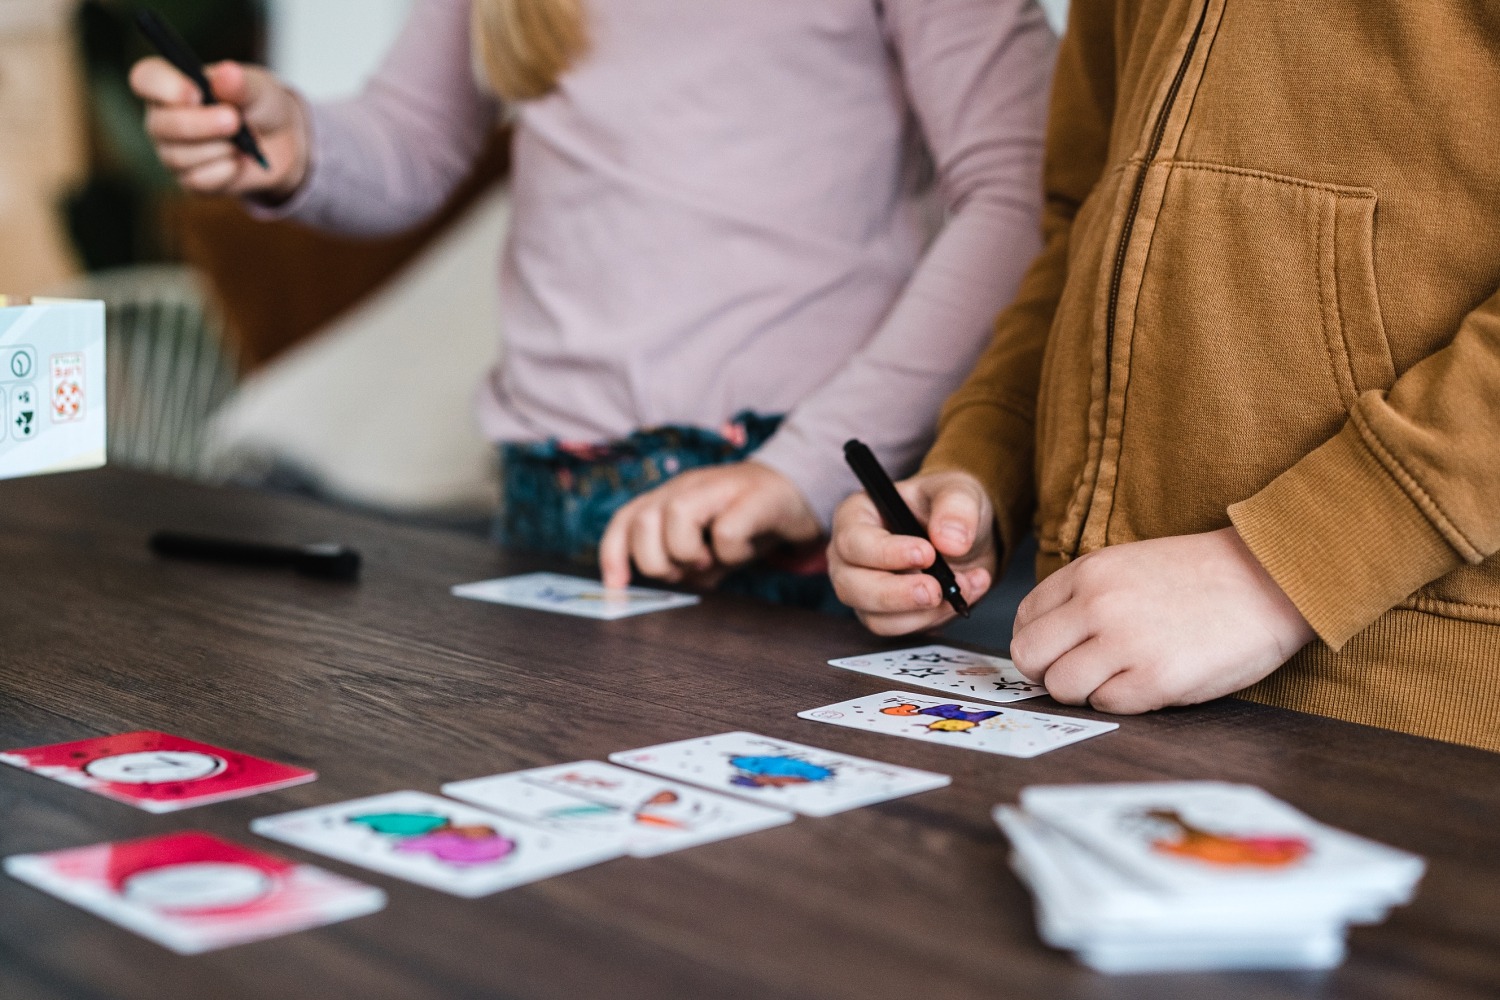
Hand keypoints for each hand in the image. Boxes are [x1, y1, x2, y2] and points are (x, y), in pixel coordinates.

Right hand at [129, 56, 308, 198]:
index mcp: (170, 84)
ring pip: (179, 156)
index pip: (145, 78)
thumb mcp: (258, 88)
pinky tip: (239, 162)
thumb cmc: (260, 105)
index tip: (196, 93)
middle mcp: (162, 117)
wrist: (280, 142)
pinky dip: (225, 172)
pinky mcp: (190, 179)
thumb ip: (242, 83)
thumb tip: (228, 74)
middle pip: (160, 124)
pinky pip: (198, 180)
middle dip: (200, 124)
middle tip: (234, 121)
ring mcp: (172, 151)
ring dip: (218, 149)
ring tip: (241, 142)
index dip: (164, 86)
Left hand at [598, 461, 820, 587]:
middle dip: (657, 561)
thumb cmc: (746, 523)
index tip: (618, 589)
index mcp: (670, 498)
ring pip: (676, 516)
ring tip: (712, 560)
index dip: (614, 555)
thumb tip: (656, 596)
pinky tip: (745, 550)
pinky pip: (726, 531)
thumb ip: (681, 565)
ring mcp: (719, 487)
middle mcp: (687, 487)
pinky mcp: (754, 497)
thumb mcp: (706, 547)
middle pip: (643, 520)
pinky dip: (731, 553)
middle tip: (687, 571)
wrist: (800, 492)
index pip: (625, 520)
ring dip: (688, 552)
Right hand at [828, 470, 996, 634]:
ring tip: (965, 587)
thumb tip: (950, 540)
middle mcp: (850, 557)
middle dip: (896, 594)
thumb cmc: (947, 508)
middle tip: (935, 590)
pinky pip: (902, 629)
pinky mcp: (885, 615)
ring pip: (876, 617)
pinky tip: (962, 597)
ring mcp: (864, 590)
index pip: (854, 541)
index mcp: (856, 516)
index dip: (887, 553)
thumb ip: (957, 507)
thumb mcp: (959, 492)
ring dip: (923, 612)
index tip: (927, 553)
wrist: (965, 538)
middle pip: (852, 587)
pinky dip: (935, 619)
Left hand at [1009, 527, 1314, 713]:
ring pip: (1062, 687)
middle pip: (1030, 657)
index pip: (1025, 619)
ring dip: (1084, 691)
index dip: (1040, 642)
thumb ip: (1083, 597)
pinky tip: (1149, 682)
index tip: (1062, 650)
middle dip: (1048, 671)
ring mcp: (1125, 642)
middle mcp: (1097, 605)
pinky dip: (1122, 702)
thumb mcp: (1127, 566)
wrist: (1270, 579)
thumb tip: (1044, 642)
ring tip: (1120, 677)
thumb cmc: (1199, 577)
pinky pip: (1106, 705)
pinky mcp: (1155, 679)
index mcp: (1088, 572)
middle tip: (1080, 672)